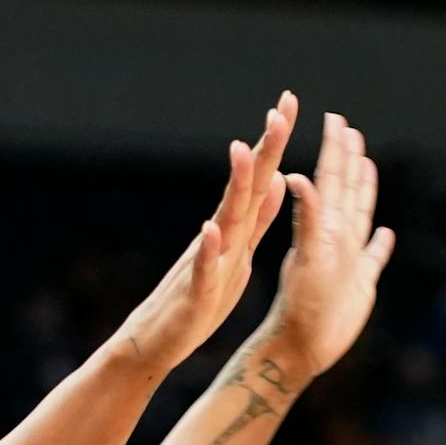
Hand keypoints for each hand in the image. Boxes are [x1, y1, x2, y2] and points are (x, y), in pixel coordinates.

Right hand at [115, 94, 295, 377]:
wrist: (156, 341)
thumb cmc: (199, 302)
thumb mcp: (239, 257)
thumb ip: (257, 222)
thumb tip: (275, 180)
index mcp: (236, 231)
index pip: (260, 180)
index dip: (274, 144)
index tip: (289, 102)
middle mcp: (220, 238)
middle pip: (246, 188)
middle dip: (264, 150)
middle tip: (280, 111)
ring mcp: (207, 263)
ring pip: (224, 220)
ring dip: (235, 186)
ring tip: (243, 150)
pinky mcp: (195, 295)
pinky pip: (203, 271)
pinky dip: (208, 251)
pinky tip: (211, 231)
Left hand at [256, 112, 395, 379]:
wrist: (299, 349)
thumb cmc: (300, 309)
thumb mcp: (306, 259)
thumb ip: (308, 219)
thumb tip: (299, 177)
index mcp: (324, 230)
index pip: (330, 180)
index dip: (334, 150)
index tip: (334, 119)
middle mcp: (336, 239)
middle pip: (345, 190)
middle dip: (347, 158)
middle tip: (347, 127)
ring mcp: (348, 260)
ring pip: (358, 216)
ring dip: (362, 189)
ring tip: (366, 164)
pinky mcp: (359, 284)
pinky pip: (372, 258)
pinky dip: (379, 245)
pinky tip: (385, 233)